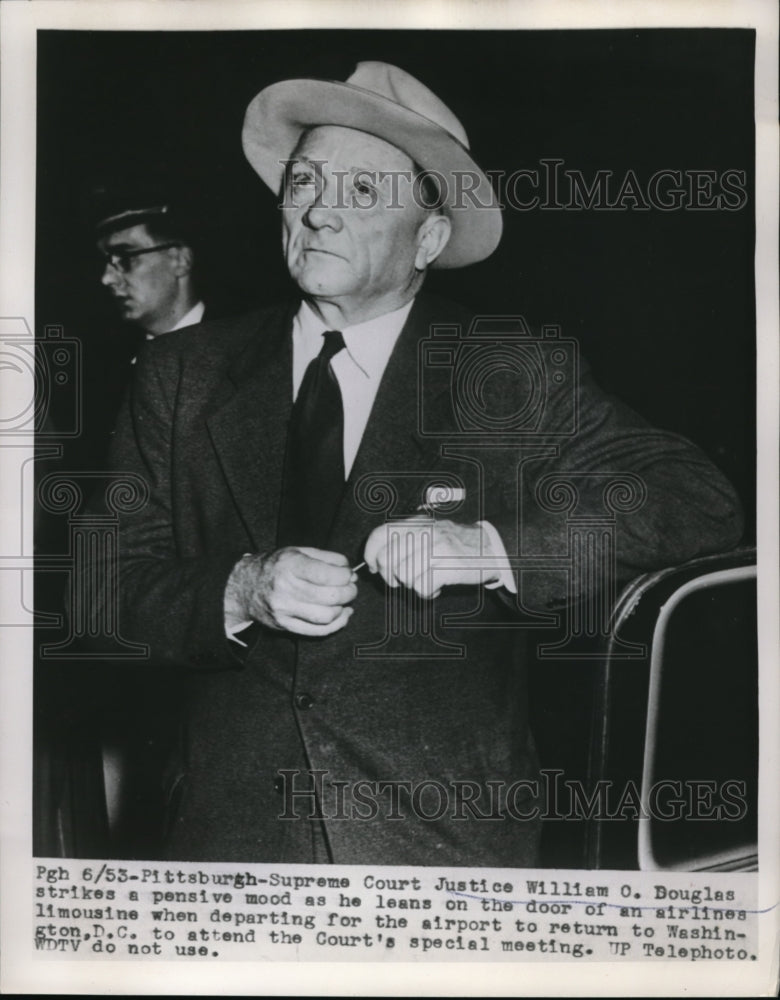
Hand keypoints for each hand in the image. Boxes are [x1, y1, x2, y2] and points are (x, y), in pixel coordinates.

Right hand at [225, 548, 357, 636]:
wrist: (246, 587)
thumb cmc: (277, 566)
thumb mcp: (299, 551)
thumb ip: (328, 558)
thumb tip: (351, 574)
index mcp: (289, 565)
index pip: (326, 575)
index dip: (344, 576)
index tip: (348, 574)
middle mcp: (285, 589)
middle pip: (330, 597)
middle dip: (349, 592)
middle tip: (351, 587)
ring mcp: (284, 611)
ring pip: (326, 616)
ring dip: (342, 608)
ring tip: (344, 600)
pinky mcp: (286, 626)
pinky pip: (318, 631)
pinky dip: (336, 624)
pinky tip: (342, 614)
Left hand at [363, 518, 499, 598]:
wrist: (491, 547)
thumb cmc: (456, 544)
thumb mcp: (429, 532)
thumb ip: (404, 540)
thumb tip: (375, 561)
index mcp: (416, 523)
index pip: (379, 535)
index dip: (370, 555)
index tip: (374, 568)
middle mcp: (424, 532)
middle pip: (386, 559)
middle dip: (390, 576)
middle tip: (403, 580)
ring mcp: (436, 548)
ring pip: (403, 575)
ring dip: (412, 585)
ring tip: (426, 580)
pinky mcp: (447, 565)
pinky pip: (422, 586)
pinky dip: (427, 592)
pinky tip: (437, 586)